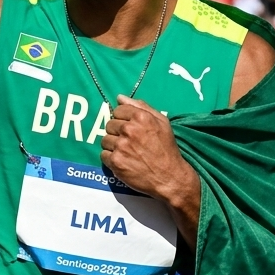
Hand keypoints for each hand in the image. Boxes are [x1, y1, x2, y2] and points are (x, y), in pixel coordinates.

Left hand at [100, 96, 200, 242]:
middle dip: (117, 132)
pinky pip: (103, 155)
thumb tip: (120, 97)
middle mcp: (129, 129)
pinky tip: (124, 161)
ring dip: (113, 146)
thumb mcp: (161, 122)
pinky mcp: (116, 162)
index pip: (118, 110)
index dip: (123, 119)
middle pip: (109, 125)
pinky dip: (111, 159)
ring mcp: (121, 146)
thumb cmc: (167, 148)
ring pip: (105, 140)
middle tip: (129, 142)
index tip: (130, 128)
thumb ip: (141, 107)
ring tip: (127, 152)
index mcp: (140, 117)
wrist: (170, 177)